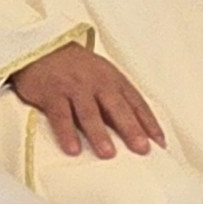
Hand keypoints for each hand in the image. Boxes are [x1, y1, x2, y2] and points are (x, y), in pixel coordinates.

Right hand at [9, 42, 164, 158]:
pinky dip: (66, 133)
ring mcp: (74, 87)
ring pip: (89, 113)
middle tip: (141, 149)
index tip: (160, 143)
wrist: (43, 49)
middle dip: (131, 129)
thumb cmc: (78, 70)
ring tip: (108, 154)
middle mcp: (97, 83)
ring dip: (99, 134)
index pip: (136, 103)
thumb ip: (118, 101)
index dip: (149, 123)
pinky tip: (73, 149)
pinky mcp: (52, 93)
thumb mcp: (103, 78)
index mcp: (114, 80)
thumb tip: (140, 132)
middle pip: (117, 108)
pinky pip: (60, 115)